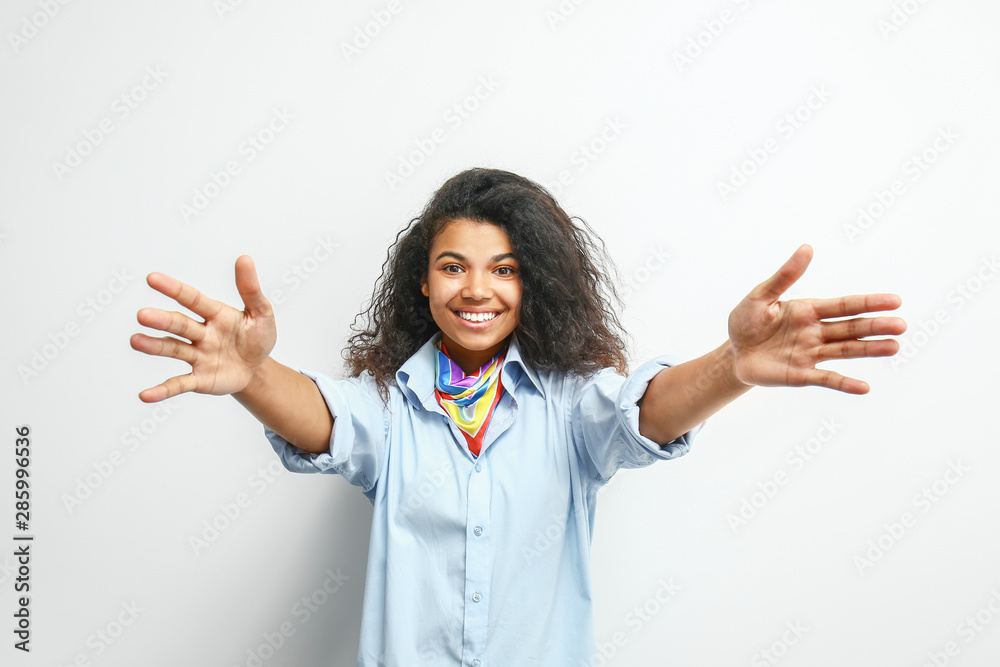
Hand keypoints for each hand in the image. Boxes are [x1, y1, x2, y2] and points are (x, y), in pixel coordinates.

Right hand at [130, 255, 276, 401]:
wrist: (258, 369)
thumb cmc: (257, 337)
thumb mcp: (261, 313)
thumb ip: (251, 290)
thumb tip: (244, 258)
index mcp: (215, 314)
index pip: (192, 299)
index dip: (174, 289)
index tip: (152, 278)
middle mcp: (201, 334)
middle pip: (180, 325)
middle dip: (162, 320)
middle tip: (143, 315)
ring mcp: (198, 356)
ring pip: (174, 349)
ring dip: (155, 346)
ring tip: (136, 341)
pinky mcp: (199, 379)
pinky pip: (179, 384)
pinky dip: (162, 391)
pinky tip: (145, 395)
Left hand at [727, 244, 906, 393]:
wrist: (733, 353)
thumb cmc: (746, 322)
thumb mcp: (760, 296)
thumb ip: (784, 277)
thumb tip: (807, 248)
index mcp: (808, 310)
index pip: (844, 305)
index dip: (868, 303)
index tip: (894, 301)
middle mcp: (815, 332)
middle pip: (850, 328)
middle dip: (875, 326)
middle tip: (901, 325)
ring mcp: (810, 354)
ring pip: (845, 350)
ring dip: (869, 349)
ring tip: (894, 347)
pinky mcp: (801, 375)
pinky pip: (825, 378)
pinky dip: (844, 383)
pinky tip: (864, 387)